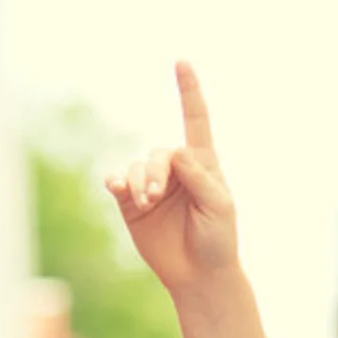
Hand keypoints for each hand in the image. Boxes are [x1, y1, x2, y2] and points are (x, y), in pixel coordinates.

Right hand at [103, 62, 237, 292]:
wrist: (199, 274)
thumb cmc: (219, 240)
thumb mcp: (220, 208)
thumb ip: (201, 178)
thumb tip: (177, 151)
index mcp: (203, 165)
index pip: (195, 121)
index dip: (189, 92)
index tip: (182, 62)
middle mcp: (175, 170)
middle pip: (158, 154)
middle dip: (155, 173)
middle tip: (156, 196)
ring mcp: (152, 185)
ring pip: (136, 166)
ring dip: (138, 181)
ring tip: (145, 202)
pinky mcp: (131, 202)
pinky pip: (118, 181)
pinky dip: (117, 181)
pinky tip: (117, 188)